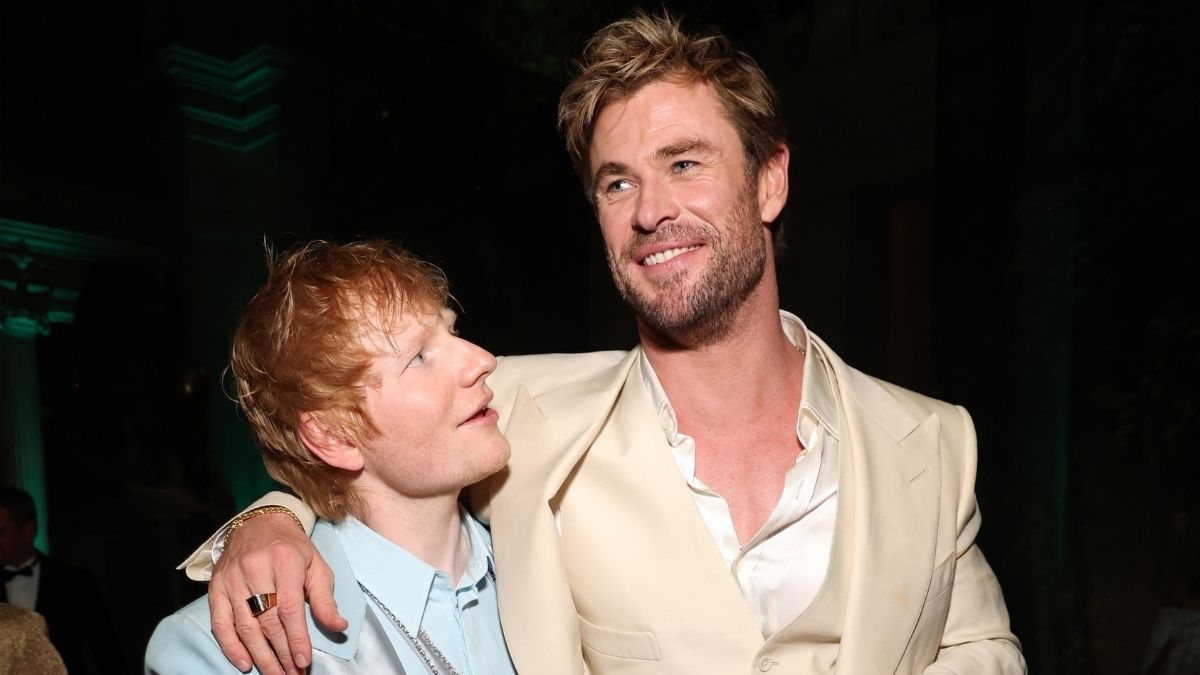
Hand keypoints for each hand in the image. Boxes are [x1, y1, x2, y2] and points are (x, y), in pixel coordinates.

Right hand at [208, 513, 346, 674]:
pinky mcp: (216, 586)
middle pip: (267, 621)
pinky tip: (245, 663)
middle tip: (292, 674)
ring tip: (274, 674)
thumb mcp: (316, 566)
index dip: (297, 638)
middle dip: (281, 653)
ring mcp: (232, 578)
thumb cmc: (293, 548)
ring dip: (260, 656)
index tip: (303, 661)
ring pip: (244, 626)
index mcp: (285, 561)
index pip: (290, 608)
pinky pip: (220, 623)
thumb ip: (325, 598)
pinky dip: (231, 646)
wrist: (261, 523)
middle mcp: (255, 569)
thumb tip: (338, 626)